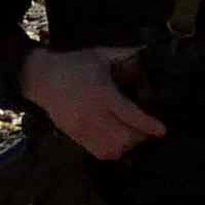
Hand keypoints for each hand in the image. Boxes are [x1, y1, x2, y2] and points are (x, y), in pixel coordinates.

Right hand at [19, 42, 167, 161]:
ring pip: (112, 149)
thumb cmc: (74, 65)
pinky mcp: (75, 137)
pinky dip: (113, 151)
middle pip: (124, 137)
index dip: (148, 125)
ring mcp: (83, 128)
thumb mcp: (100, 55)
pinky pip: (99, 153)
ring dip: (127, 145)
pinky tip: (117, 141)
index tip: (162, 130)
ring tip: (132, 135)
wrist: (42, 78)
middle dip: (140, 136)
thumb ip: (124, 54)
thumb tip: (147, 51)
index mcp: (102, 93)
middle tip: (146, 129)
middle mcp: (93, 114)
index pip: (129, 114)